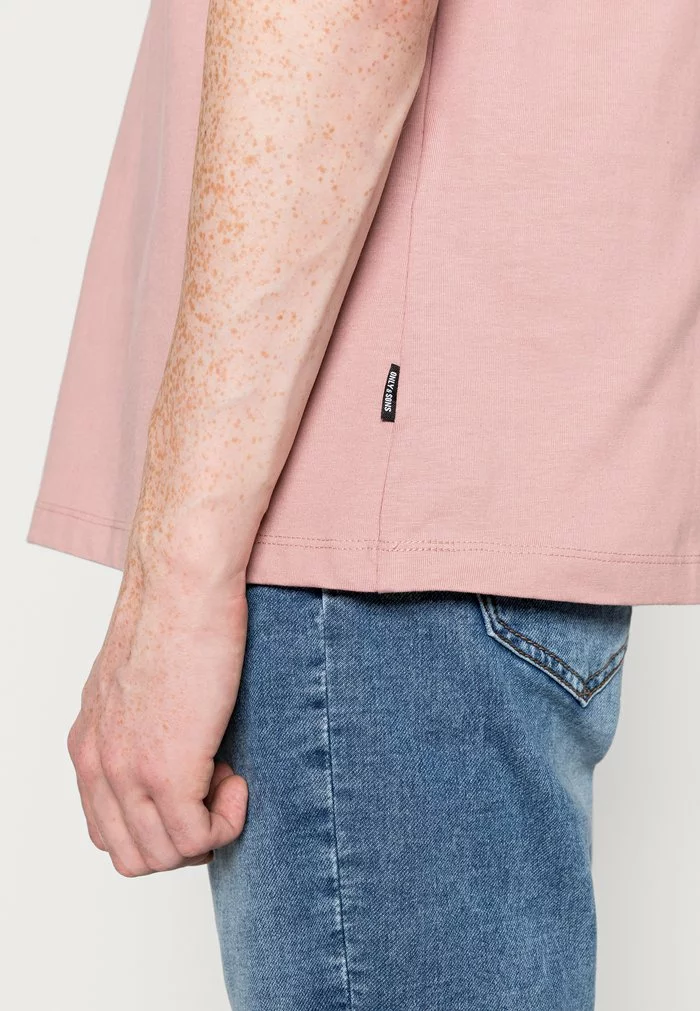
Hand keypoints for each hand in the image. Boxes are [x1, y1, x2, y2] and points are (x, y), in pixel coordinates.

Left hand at [67, 549, 248, 876]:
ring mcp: (128, 771)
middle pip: (134, 856)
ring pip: (164, 856)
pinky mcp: (166, 771)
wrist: (182, 586)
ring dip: (207, 830)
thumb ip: (139, 724)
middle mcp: (98, 764)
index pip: (109, 830)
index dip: (160, 823)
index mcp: (89, 744)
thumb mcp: (138, 681)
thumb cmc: (174, 616)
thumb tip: (179, 749)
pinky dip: (228, 821)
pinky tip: (238, 778)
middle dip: (183, 838)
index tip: (195, 782)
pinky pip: (197, 838)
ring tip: (227, 775)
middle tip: (214, 786)